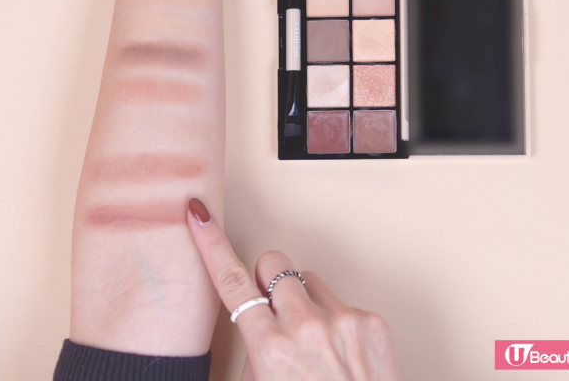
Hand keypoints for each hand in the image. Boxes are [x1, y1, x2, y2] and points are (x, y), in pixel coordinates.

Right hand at [188, 198, 402, 380]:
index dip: (211, 244)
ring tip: (313, 341)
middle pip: (274, 263)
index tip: (198, 215)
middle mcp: (306, 326)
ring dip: (303, 300)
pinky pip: (339, 301)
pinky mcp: (370, 320)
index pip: (230, 281)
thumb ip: (254, 351)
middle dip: (268, 281)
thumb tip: (260, 322)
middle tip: (274, 311)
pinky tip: (339, 353)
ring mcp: (342, 319)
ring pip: (308, 279)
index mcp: (271, 348)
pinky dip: (334, 320)